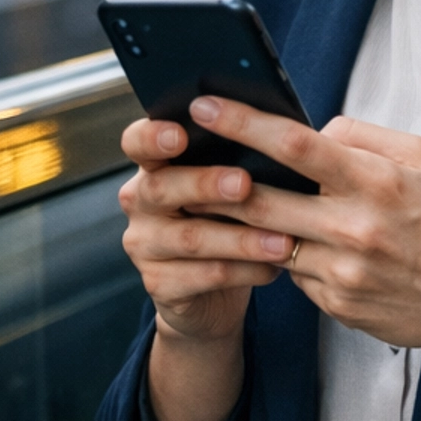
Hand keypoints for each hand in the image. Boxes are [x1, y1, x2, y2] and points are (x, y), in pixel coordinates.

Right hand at [118, 116, 294, 345]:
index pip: (137, 142)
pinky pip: (204, 276)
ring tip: (283, 240)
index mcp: (154, 166)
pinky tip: (275, 268)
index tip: (180, 134)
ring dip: (241, 239)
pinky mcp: (159, 284)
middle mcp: (140, 202)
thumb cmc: (227, 216)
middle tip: (244, 184)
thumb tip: (284, 130)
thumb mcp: (227, 184)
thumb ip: (237, 158)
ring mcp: (144, 245)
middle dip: (204, 184)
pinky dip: (245, 271)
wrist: (212, 289)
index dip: (152, 137)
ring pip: (190, 239)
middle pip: (161, 188)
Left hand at [183, 96, 420, 383]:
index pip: (295, 146)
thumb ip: (363, 138)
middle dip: (212, 180)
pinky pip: (295, 275)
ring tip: (215, 202)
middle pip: (260, 201)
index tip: (204, 107)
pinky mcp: (337, 306)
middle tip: (177, 161)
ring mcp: (342, 273)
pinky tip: (298, 247)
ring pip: (268, 242)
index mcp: (376, 182)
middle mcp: (355, 228)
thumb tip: (312, 131)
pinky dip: (289, 257)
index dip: (243, 124)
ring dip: (238, 224)